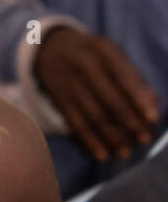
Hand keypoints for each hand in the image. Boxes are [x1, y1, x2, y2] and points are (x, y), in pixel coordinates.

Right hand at [35, 28, 159, 160]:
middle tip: (144, 139)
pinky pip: (75, 124)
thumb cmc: (91, 53)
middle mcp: (85, 67)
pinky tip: (101, 154)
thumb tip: (153, 102)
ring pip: (94, 116)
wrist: (48, 47)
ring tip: (125, 152)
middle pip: (110, 100)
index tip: (152, 119)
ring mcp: (70, 84)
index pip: (124, 78)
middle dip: (129, 123)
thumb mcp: (111, 54)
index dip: (138, 100)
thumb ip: (132, 76)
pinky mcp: (59, 100)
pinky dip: (89, 141)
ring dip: (111, 137)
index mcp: (104, 52)